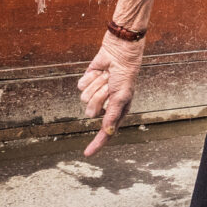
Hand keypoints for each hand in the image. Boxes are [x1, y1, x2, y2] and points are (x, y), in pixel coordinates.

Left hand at [79, 31, 144, 155]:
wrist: (119, 52)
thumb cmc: (125, 74)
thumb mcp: (122, 96)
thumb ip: (113, 115)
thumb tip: (107, 132)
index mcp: (116, 110)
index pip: (105, 131)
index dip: (97, 143)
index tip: (87, 154)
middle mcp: (104, 104)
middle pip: (91, 111)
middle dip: (99, 97)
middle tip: (109, 87)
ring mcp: (95, 93)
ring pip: (84, 98)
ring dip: (96, 85)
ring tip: (106, 77)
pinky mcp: (87, 82)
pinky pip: (81, 85)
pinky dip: (90, 77)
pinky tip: (100, 71)